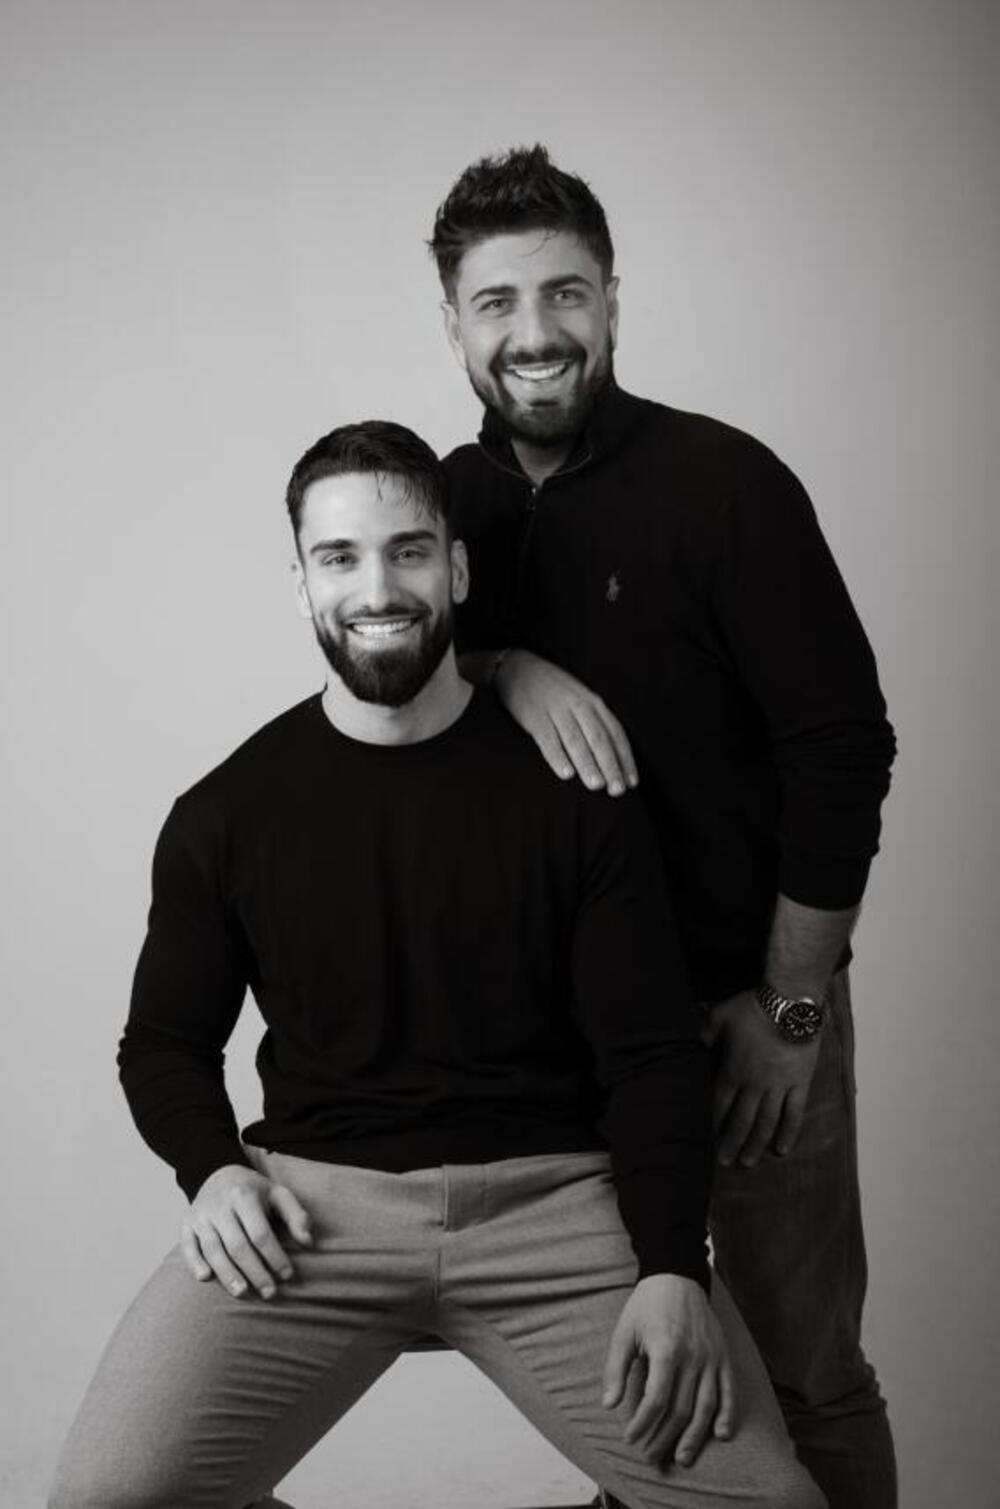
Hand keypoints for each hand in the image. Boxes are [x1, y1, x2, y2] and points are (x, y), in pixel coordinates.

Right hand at [180, 1163, 312, 1298]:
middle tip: (269, 1293)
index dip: (274, 1256)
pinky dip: (194, 1262)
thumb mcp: (278, 1194)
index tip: (287, 1275)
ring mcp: (201, 1215)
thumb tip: (308, 1243)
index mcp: (244, 1196)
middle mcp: (220, 1205)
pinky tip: (205, 1278)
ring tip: (243, 1293)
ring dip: (227, 1274)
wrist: (218, 1173)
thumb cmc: (254, 1191)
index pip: (261, 1233)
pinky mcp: (186, 1222)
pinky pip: (187, 1245)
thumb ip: (297, 1216)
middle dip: (254, 1272)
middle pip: (237, 1245)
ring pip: (213, 1249)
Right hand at [494, 650, 637, 794]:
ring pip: (576, 740)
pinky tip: (566, 773)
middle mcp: (578, 705)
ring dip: (588, 763)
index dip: (625, 758)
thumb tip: (613, 758)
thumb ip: (596, 722)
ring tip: (596, 785)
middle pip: (598, 738)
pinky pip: (548, 740)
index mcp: (593, 702)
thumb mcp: (581, 699)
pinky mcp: (535, 717)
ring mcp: (556, 710)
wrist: (519, 668)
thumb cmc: (554, 691)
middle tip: (617, 790)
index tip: (631, 782)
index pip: (615, 733)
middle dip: (610, 765)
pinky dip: (558, 756)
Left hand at [602, 1274, 734, 1467]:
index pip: (656, 1399)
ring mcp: (711, 1357)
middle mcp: (692, 1356)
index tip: (631, 1438)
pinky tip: (721, 1434)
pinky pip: (729, 1390)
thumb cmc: (646, 1305)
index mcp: (665, 1349)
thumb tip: (608, 1405)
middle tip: (652, 1456)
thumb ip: (616, 1369)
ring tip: (683, 1457)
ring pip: (706, 1406)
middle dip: (665, 1437)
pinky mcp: (723, 1356)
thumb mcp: (624, 1332)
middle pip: (681, 1409)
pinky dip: (728, 1414)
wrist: (676, 1276)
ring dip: (695, 1436)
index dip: (643, 1423)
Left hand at [703, 991, 821, 1165]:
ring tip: (747, 1162)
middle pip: (740, 1120)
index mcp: (733, 1070)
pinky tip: (781, 1150)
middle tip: (724, 1162)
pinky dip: (788, 1133)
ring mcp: (779, 1086)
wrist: (789, 1002)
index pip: (719, 1104)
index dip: (712, 1123)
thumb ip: (705, 1032)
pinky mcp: (800, 1083)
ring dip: (755, 1144)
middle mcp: (755, 1084)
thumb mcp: (721, 1015)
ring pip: (765, 1123)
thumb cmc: (754, 1006)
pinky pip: (794, 1114)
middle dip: (730, 1143)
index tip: (705, 1140)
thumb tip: (693, 1043)